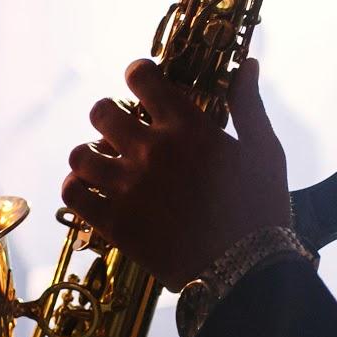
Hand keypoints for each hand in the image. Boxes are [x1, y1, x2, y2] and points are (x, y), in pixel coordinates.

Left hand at [61, 58, 289, 289]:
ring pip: (79, 154)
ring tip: (101, 163)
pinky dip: (74, 188)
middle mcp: (151, 152)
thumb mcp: (264, 152)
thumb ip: (249, 106)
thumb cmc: (260, 209)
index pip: (142, 78)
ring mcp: (127, 188)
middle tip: (118, 129)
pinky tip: (87, 189)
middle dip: (107, 115)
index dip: (137, 73)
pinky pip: (71, 194)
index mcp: (187, 128)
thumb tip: (249, 66)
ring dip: (87, 155)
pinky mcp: (114, 222)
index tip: (140, 80)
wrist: (245, 270)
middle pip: (100, 112)